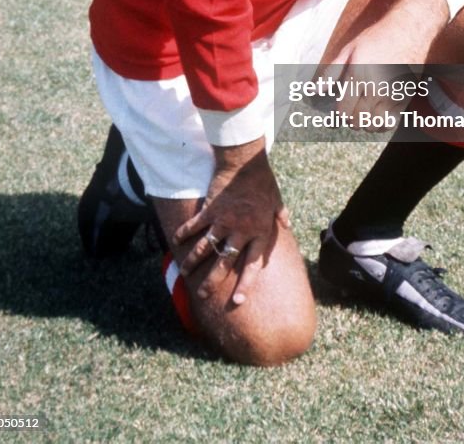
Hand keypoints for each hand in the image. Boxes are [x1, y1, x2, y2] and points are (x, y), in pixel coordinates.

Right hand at [172, 137, 289, 305]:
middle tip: (202, 295)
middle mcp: (241, 231)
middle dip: (212, 281)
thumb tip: (288, 224)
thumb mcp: (276, 199)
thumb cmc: (263, 181)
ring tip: (183, 274)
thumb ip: (281, 215)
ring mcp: (224, 221)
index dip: (245, 284)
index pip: (252, 264)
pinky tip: (175, 243)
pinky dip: (184, 234)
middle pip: (225, 262)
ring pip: (206, 248)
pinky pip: (195, 226)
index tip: (237, 301)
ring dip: (193, 262)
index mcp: (259, 232)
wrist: (245, 163)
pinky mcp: (210, 210)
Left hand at [330, 0, 449, 127]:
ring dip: (364, 123)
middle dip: (350, 119)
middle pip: (357, 121)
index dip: (339, 114)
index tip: (340, 108)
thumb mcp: (349, 49)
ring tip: (363, 111)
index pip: (344, 111)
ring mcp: (392, 96)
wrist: (409, 30)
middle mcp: (375, 89)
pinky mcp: (405, 98)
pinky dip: (380, 124)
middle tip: (351, 109)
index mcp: (358, 76)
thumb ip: (331, 72)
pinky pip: (389, 123)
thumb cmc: (377, 38)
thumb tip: (314, 90)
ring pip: (372, 125)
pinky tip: (376, 114)